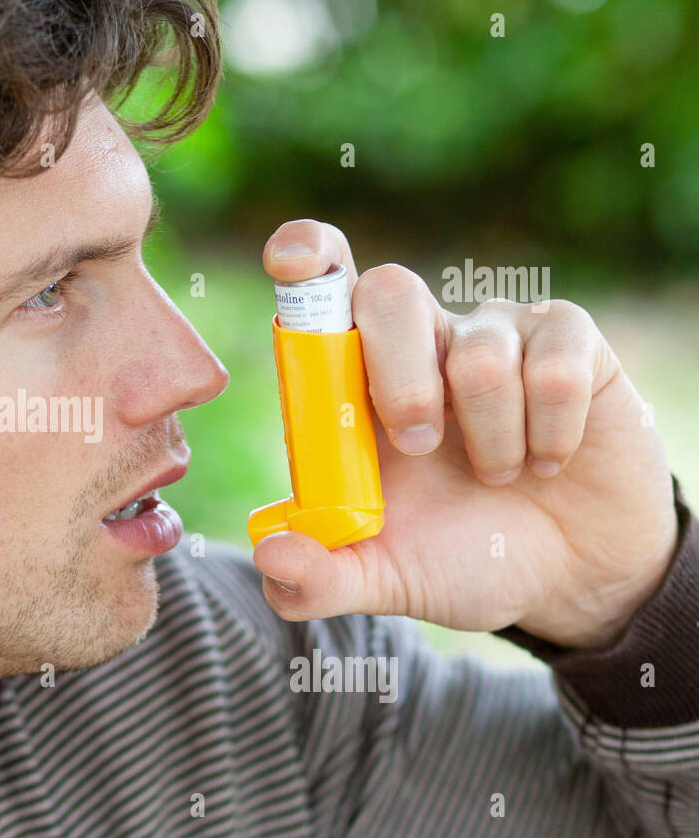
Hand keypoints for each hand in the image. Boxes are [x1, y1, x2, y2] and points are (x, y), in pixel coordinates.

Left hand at [252, 220, 678, 648]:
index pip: (321, 286)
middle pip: (389, 291)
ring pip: (478, 350)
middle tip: (419, 449)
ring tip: (499, 478)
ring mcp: (494, 333)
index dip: (306, 255)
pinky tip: (550, 461)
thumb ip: (316, 581)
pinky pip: (554, 365)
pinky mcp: (570, 341)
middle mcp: (419, 341)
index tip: (292, 263)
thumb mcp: (383, 582)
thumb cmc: (461, 559)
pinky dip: (549, 434)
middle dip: (400, 378)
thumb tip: (269, 555)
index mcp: (355, 382)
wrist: (568, 581)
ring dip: (491, 438)